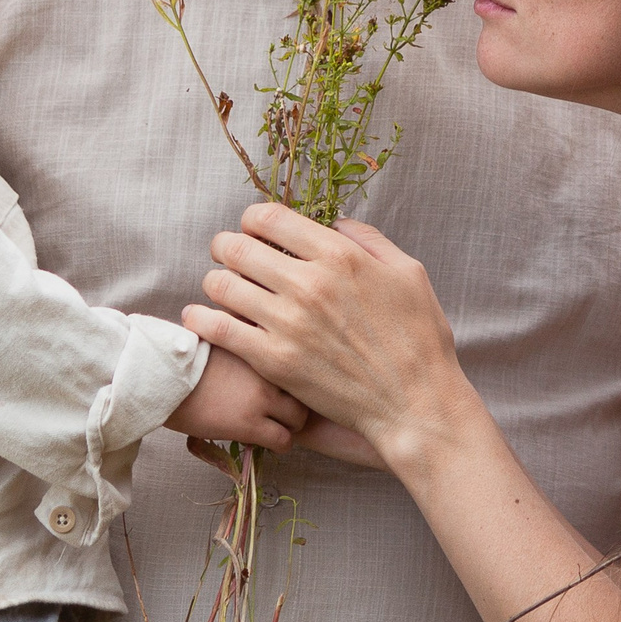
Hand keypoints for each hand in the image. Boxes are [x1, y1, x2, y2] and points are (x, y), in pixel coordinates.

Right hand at [164, 345, 306, 449]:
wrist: (163, 375)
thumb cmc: (183, 354)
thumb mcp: (222, 333)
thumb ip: (245, 337)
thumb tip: (250, 339)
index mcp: (262, 343)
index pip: (299, 359)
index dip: (296, 375)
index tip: (286, 384)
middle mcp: (269, 368)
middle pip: (305, 389)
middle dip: (299, 401)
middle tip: (286, 409)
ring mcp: (263, 398)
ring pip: (299, 419)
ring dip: (291, 425)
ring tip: (277, 428)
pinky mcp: (251, 424)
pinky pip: (283, 441)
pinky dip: (280, 444)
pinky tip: (266, 441)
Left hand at [183, 204, 472, 475]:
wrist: (414, 404)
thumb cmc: (418, 338)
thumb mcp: (407, 272)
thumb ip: (368, 239)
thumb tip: (334, 223)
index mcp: (339, 255)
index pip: (269, 217)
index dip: (253, 219)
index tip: (253, 229)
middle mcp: (308, 283)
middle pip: (237, 247)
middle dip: (226, 246)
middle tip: (228, 256)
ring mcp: (287, 323)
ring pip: (221, 284)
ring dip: (216, 281)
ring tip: (222, 288)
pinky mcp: (273, 361)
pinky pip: (218, 329)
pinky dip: (202, 319)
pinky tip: (201, 317)